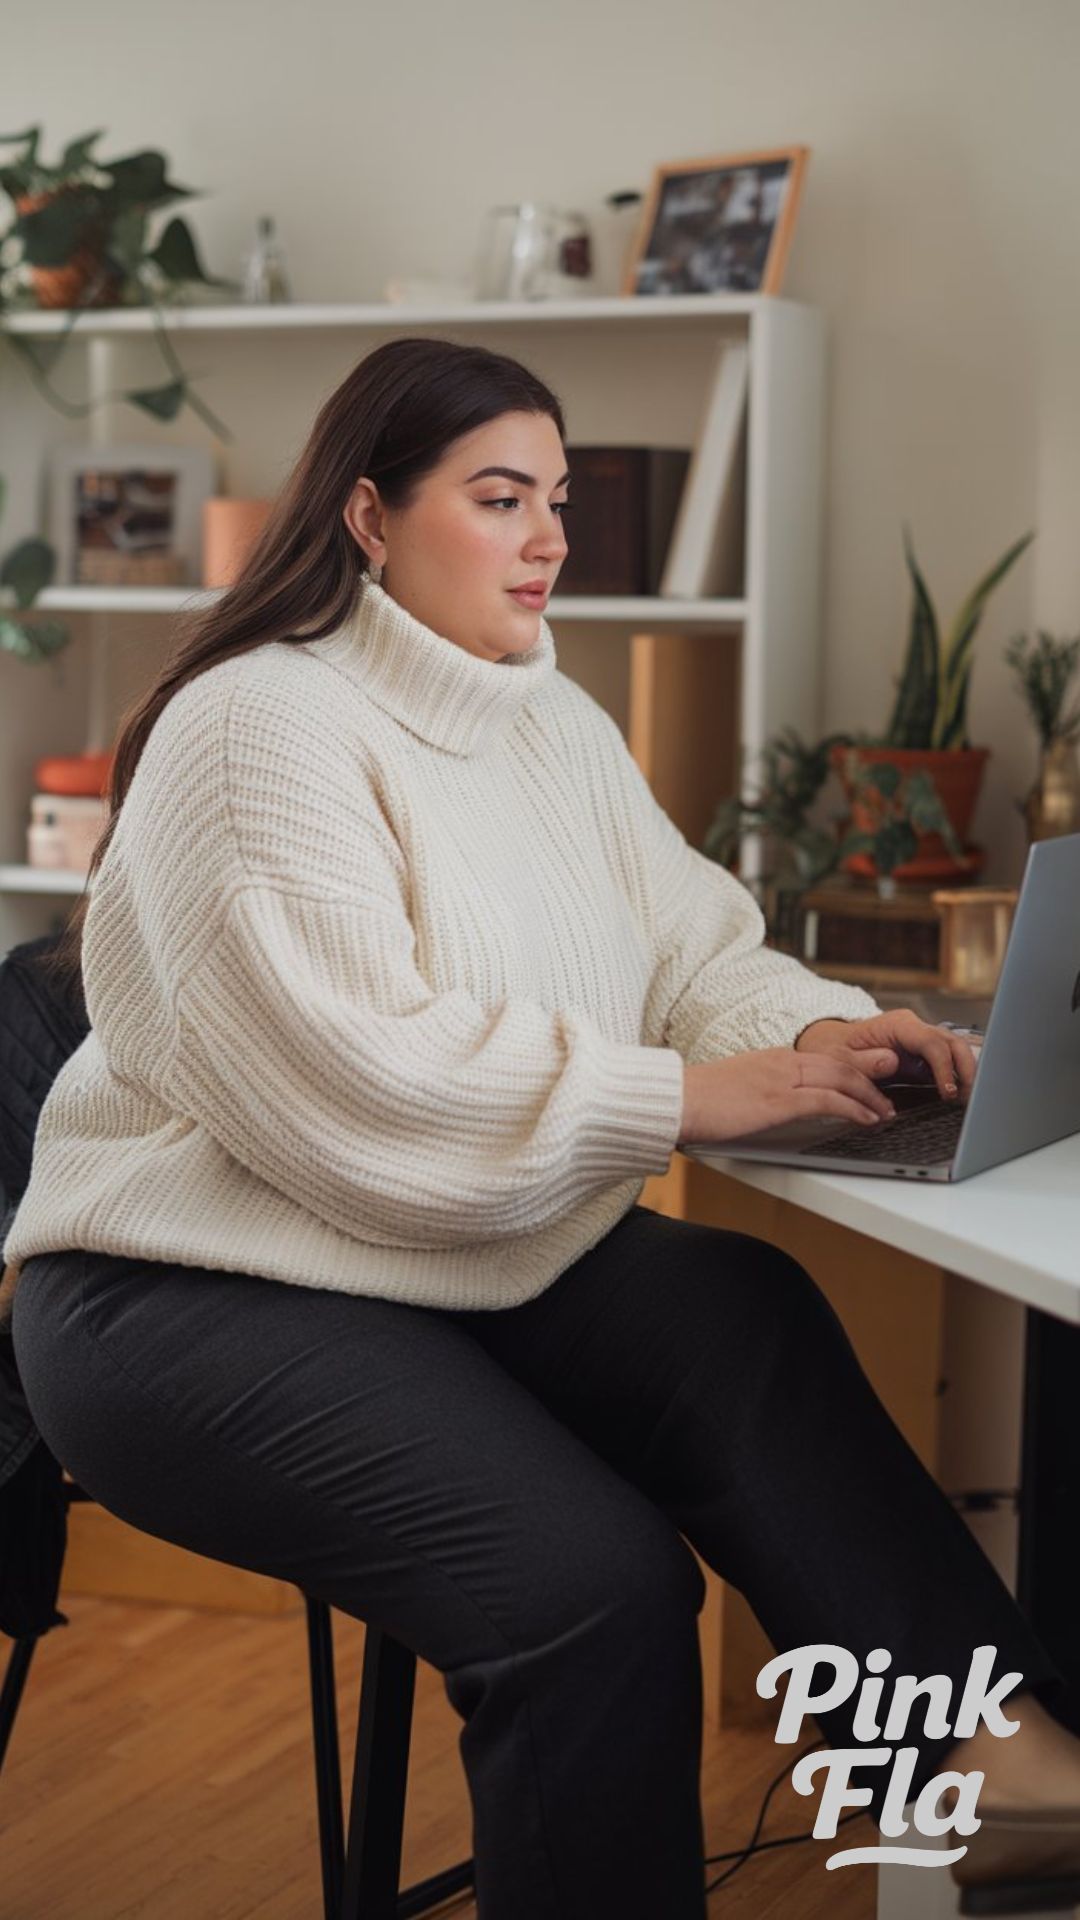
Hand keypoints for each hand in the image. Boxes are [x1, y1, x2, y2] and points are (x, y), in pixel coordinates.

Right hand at [678, 1046, 896, 1146]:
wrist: (674, 1100)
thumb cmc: (696, 1101)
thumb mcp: (736, 1089)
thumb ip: (760, 1091)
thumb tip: (770, 1105)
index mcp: (771, 1058)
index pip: (822, 1059)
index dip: (851, 1069)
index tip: (867, 1081)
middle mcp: (781, 1061)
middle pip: (839, 1064)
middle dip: (870, 1077)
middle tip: (889, 1092)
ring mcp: (781, 1078)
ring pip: (841, 1078)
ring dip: (869, 1095)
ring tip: (886, 1111)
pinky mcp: (779, 1100)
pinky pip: (828, 1100)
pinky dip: (854, 1108)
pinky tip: (867, 1119)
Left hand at [794, 1010, 978, 1103]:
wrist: (830, 1045)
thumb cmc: (833, 1049)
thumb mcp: (839, 1058)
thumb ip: (863, 1062)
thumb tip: (892, 1061)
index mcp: (897, 1025)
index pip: (930, 1042)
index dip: (943, 1068)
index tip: (948, 1092)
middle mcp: (913, 1028)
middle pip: (952, 1042)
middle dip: (966, 1069)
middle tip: (969, 1098)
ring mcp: (920, 1040)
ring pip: (955, 1050)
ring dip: (966, 1073)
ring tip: (968, 1100)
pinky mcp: (922, 1055)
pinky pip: (947, 1061)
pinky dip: (957, 1077)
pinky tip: (959, 1096)